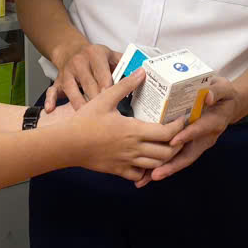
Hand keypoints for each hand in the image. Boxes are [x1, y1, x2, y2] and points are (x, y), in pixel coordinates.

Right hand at [45, 41, 119, 111]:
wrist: (71, 49)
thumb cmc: (94, 56)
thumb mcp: (110, 54)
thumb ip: (124, 63)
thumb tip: (140, 74)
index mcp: (95, 55)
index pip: (103, 74)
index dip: (109, 89)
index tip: (115, 101)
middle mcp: (79, 63)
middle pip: (89, 85)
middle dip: (97, 101)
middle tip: (105, 116)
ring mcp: (67, 72)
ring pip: (72, 91)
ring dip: (81, 105)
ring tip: (88, 118)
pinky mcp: (58, 81)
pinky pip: (52, 91)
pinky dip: (50, 100)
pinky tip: (51, 110)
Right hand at [70, 70, 185, 180]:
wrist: (67, 143)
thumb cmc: (85, 120)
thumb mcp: (104, 98)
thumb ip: (125, 86)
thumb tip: (141, 72)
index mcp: (134, 130)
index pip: (167, 133)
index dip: (178, 127)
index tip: (181, 120)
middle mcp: (134, 149)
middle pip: (167, 152)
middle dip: (177, 144)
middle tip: (178, 135)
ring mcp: (127, 162)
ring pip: (156, 166)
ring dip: (164, 157)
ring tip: (166, 146)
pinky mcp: (118, 170)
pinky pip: (139, 175)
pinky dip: (146, 170)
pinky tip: (145, 160)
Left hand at [139, 76, 242, 185]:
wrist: (228, 105)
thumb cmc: (222, 94)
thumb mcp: (223, 87)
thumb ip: (216, 91)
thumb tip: (208, 96)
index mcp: (213, 122)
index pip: (199, 130)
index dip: (187, 135)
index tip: (173, 141)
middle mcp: (206, 137)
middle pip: (189, 154)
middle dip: (172, 165)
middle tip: (155, 174)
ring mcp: (197, 144)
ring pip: (181, 159)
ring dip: (165, 169)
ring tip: (147, 179)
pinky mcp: (190, 146)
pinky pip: (177, 157)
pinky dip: (164, 166)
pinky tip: (148, 174)